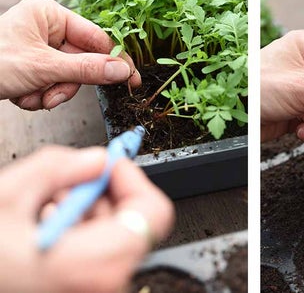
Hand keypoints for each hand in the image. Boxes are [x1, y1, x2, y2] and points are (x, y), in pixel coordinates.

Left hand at [0, 0, 140, 109]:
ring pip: (66, 77)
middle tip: (52, 95)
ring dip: (50, 93)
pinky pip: (50, 84)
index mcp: (49, 14)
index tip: (130, 80)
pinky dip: (38, 95)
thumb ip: (87, 69)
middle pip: (81, 61)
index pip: (95, 38)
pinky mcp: (29, 66)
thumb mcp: (44, 67)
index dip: (112, 61)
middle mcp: (44, 27)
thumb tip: (123, 70)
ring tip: (30, 96)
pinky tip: (21, 96)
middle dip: (65, 84)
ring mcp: (36, 47)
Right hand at [0, 146, 173, 291]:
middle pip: (132, 226)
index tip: (108, 164)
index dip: (132, 179)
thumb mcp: (7, 196)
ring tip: (39, 213)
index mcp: (93, 264)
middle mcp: (102, 286)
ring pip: (111, 241)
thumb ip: (59, 168)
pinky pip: (94, 259)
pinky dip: (75, 238)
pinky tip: (38, 233)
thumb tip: (95, 161)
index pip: (152, 213)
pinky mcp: (79, 292)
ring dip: (83, 216)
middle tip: (63, 185)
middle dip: (99, 197)